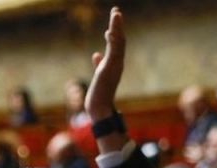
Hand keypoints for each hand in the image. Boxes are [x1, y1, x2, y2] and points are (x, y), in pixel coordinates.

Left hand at [85, 7, 124, 122]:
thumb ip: (99, 63)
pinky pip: (113, 52)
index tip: (114, 16)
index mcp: (114, 62)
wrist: (99, 108)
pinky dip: (113, 41)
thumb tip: (96, 54)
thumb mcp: (99, 75)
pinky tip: (109, 31)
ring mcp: (114, 65)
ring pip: (119, 43)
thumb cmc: (99, 94)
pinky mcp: (109, 69)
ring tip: (116, 14)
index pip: (117, 42)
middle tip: (116, 10)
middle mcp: (117, 62)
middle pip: (120, 39)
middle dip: (117, 24)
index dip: (116, 29)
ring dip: (117, 28)